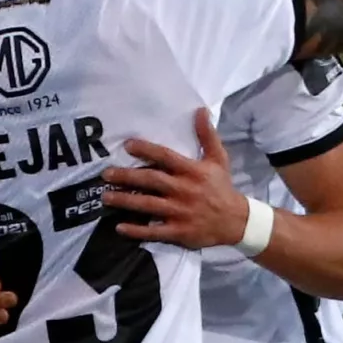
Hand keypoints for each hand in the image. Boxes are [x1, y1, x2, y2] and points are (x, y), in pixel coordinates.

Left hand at [101, 108, 247, 248]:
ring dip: (125, 201)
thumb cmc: (222, 187)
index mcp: (192, 171)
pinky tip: (120, 227)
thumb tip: (200, 110)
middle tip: (106, 174)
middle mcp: (184, 190)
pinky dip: (136, 231)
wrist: (237, 221)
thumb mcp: (218, 159)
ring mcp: (180, 212)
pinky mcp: (179, 232)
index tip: (127, 145)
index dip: (146, 150)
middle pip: (151, 180)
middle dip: (126, 177)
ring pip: (147, 205)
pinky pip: (153, 232)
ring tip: (106, 197)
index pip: (165, 157)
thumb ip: (207, 135)